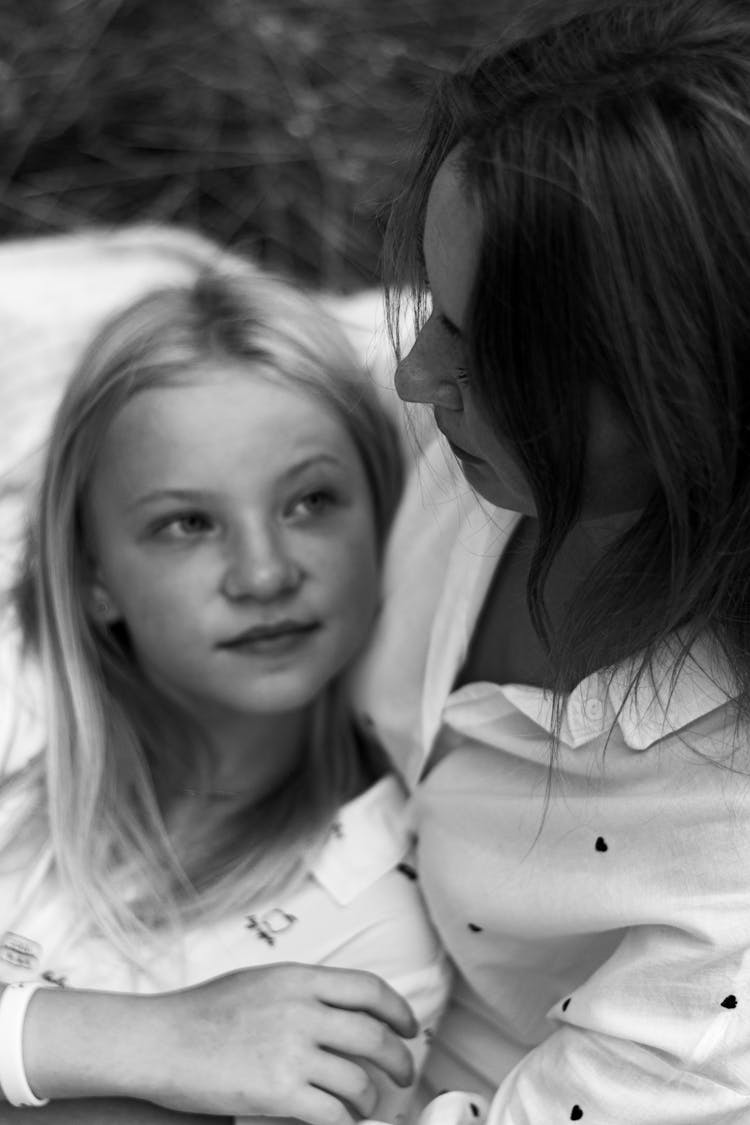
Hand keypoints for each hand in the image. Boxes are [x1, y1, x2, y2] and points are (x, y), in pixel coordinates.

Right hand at [142, 963, 416, 1123]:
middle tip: (403, 1076)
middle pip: (374, 1037)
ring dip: (370, 1100)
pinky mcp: (278, 1092)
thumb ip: (303, 991)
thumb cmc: (203, 1012)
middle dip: (399, 1061)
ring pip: (358, 1080)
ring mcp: (291, 1051)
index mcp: (299, 978)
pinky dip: (345, 1123)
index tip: (409, 1028)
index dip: (398, 1011)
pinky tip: (342, 1124)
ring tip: (367, 1106)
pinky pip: (331, 1114)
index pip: (369, 989)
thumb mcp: (261, 981)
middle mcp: (302, 1010)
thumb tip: (341, 1008)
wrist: (161, 1040)